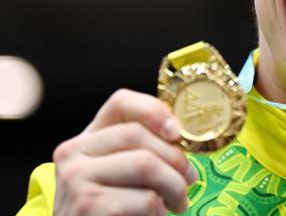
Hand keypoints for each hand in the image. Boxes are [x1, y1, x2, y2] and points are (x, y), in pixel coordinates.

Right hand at [52, 89, 197, 214]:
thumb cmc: (114, 211)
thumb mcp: (123, 174)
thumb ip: (142, 149)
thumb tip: (179, 136)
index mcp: (87, 139)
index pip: (120, 102)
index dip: (154, 111)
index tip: (177, 133)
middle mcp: (73, 153)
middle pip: (137, 134)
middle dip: (174, 157)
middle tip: (190, 178)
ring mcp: (75, 180)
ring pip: (145, 163)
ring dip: (174, 186)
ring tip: (179, 202)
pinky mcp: (87, 207)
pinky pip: (145, 198)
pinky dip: (160, 210)